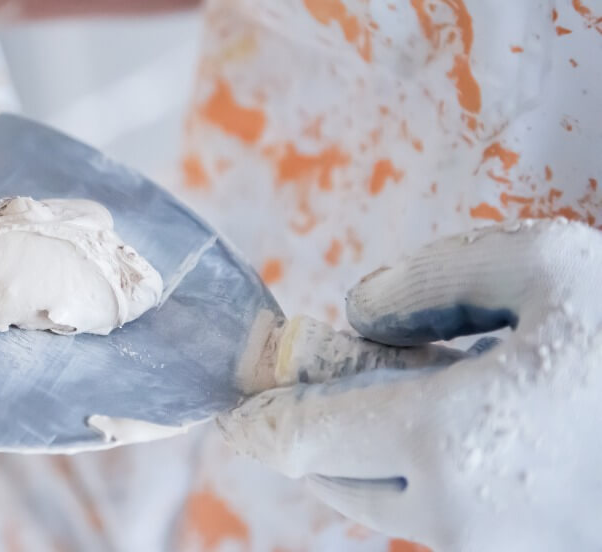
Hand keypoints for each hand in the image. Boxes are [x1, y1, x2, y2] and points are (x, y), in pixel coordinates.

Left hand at [218, 219, 601, 551]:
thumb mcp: (550, 269)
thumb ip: (431, 277)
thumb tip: (361, 314)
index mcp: (446, 442)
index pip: (296, 440)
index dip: (256, 415)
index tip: (236, 397)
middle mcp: (456, 518)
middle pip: (328, 478)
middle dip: (313, 428)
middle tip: (333, 372)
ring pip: (383, 504)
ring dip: (371, 451)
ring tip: (412, 388)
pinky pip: (440, 519)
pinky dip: (424, 475)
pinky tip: (470, 421)